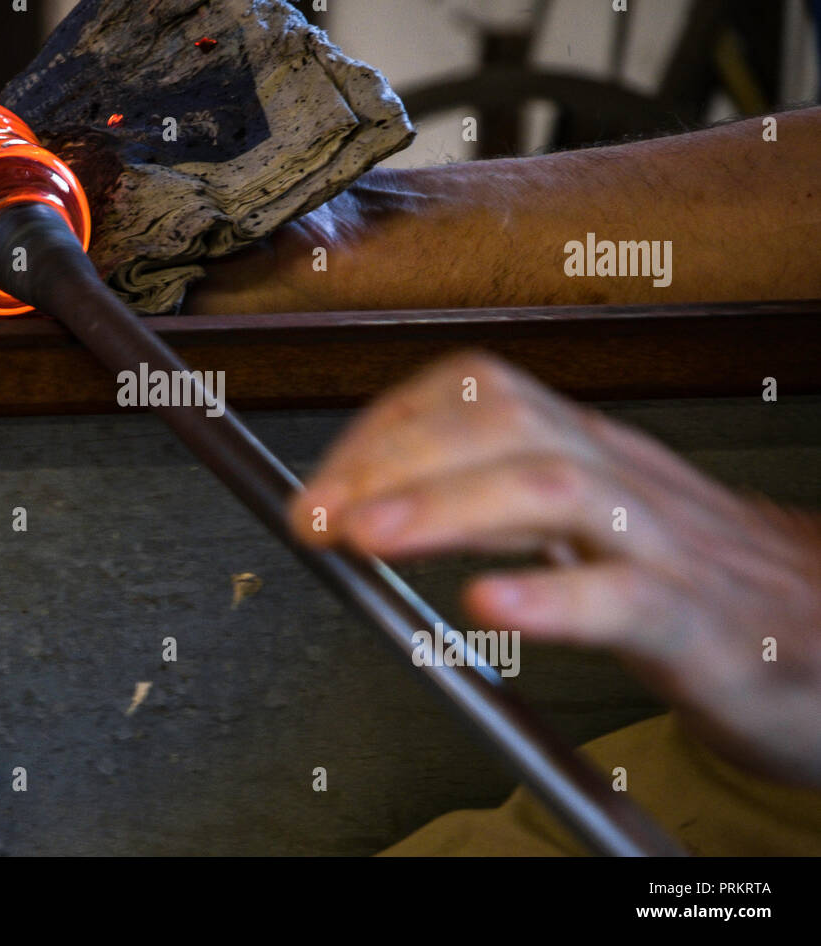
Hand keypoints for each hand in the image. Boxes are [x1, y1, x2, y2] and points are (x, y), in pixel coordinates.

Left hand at [289, 351, 820, 784]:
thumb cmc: (693, 577)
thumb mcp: (583, 524)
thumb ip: (487, 506)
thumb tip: (368, 504)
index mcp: (584, 449)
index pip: (475, 394)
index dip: (384, 427)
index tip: (318, 485)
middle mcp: (619, 477)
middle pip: (503, 424)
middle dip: (391, 459)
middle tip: (315, 515)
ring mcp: (664, 543)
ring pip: (555, 489)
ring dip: (444, 506)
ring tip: (368, 538)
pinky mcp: (703, 624)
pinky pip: (626, 597)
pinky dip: (551, 599)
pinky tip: (490, 606)